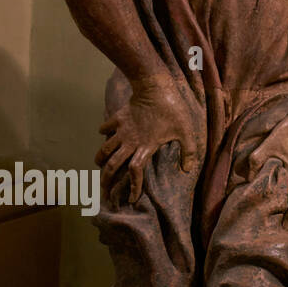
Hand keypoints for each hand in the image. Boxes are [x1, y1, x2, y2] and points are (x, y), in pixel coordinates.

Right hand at [96, 75, 198, 204]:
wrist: (156, 87)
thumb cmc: (173, 110)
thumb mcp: (186, 131)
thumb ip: (188, 151)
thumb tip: (187, 169)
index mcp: (146, 147)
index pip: (135, 171)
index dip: (133, 186)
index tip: (131, 199)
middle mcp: (130, 141)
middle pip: (113, 165)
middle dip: (106, 181)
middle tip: (104, 192)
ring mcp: (122, 130)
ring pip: (105, 149)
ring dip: (100, 159)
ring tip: (99, 166)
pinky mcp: (118, 118)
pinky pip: (106, 127)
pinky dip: (103, 133)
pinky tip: (104, 135)